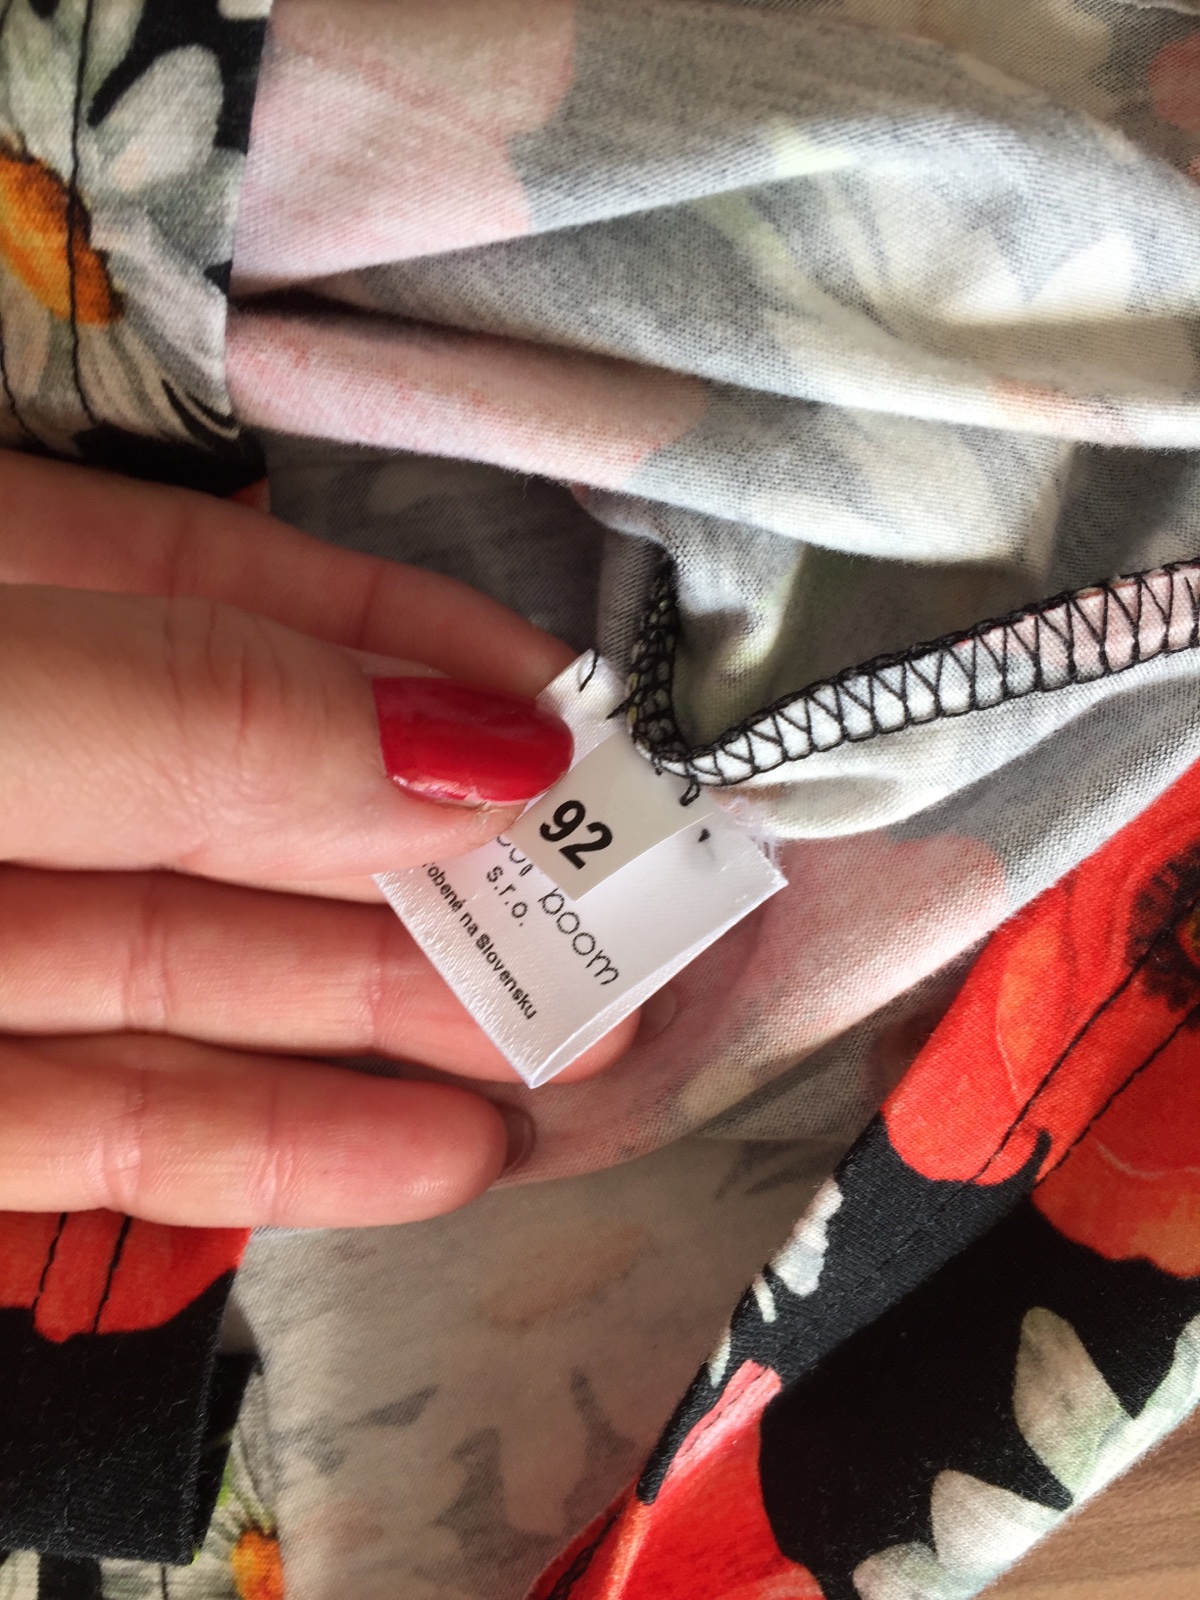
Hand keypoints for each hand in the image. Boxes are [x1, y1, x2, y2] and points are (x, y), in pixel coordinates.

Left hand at [0, 452, 633, 1227]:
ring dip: (393, 1018)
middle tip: (621, 911)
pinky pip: (106, 1130)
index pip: (207, 590)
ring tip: (586, 1050)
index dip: (401, 638)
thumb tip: (483, 749)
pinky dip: (270, 1150)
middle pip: (240, 806)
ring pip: (192, 976)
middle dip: (436, 856)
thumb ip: (197, 716)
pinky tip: (441, 1159)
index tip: (573, 705)